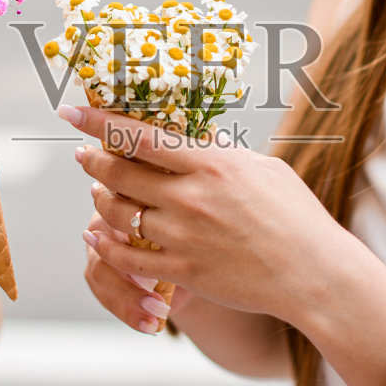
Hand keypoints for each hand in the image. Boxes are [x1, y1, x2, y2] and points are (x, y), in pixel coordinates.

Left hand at [61, 103, 342, 323]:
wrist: (314, 274)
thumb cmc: (297, 217)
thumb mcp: (263, 168)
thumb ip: (221, 155)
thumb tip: (192, 140)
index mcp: (212, 163)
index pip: (140, 135)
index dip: (98, 122)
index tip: (71, 111)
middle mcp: (191, 196)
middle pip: (118, 172)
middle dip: (92, 160)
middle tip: (82, 153)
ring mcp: (183, 236)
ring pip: (117, 212)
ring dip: (99, 199)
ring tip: (97, 191)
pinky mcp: (182, 271)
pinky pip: (125, 255)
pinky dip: (105, 243)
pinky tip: (96, 234)